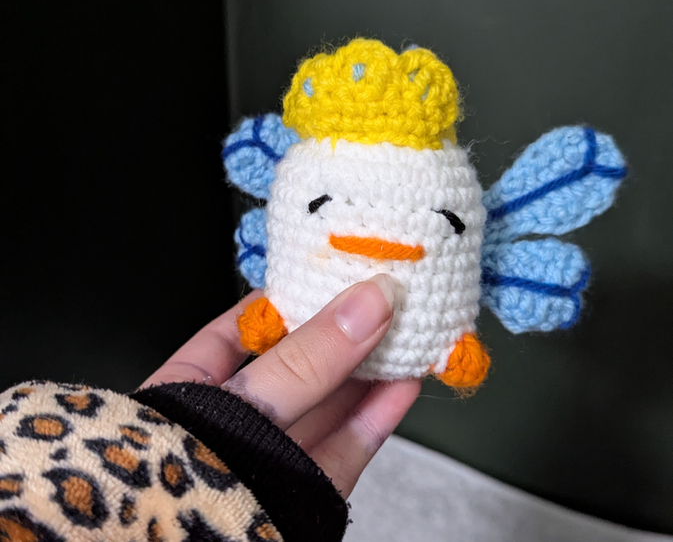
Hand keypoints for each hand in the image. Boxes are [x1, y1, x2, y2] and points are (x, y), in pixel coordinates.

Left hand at [141, 274, 420, 497]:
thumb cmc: (178, 483)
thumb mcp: (240, 407)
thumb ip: (305, 360)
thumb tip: (367, 301)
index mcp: (193, 388)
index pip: (245, 328)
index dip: (291, 297)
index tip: (332, 270)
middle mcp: (234, 420)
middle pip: (297, 364)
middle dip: (342, 330)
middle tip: (384, 294)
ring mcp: (271, 456)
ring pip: (327, 404)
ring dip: (371, 368)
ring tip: (407, 329)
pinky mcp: (306, 492)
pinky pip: (345, 446)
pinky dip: (378, 414)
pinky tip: (404, 382)